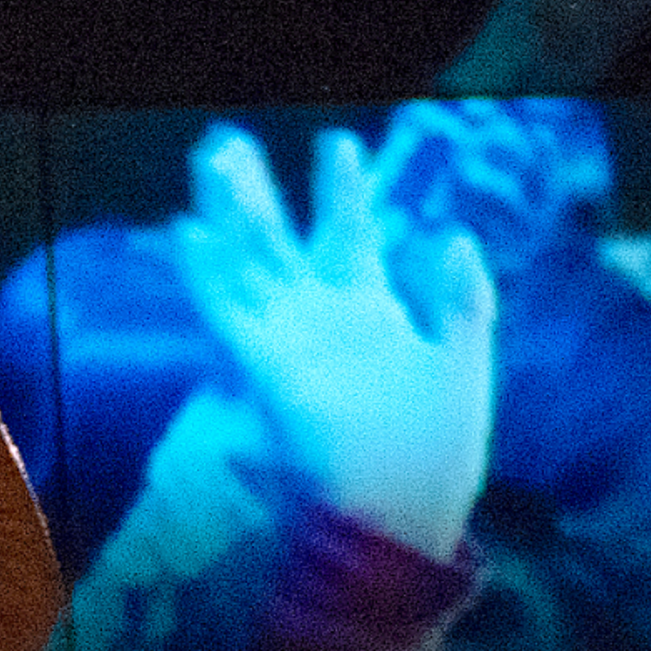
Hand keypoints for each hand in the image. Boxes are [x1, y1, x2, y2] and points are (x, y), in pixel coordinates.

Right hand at [172, 125, 493, 560]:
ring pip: (251, 263)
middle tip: (231, 140)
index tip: (336, 142)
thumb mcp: (463, 360)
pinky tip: (187, 232)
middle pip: (283, 240)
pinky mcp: (266, 368)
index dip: (341, 190)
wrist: (405, 511)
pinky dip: (205, 274)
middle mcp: (322, 321)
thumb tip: (454, 236)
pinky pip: (227, 313)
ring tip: (212, 159)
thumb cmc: (439, 451)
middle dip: (260, 191)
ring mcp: (291, 341)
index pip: (350, 235)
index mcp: (371, 315)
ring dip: (228, 213)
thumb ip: (460, 299)